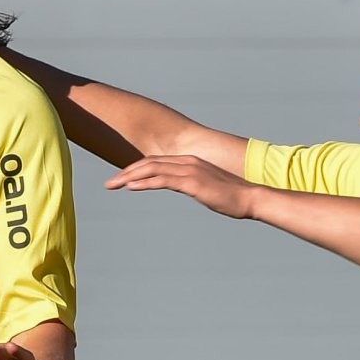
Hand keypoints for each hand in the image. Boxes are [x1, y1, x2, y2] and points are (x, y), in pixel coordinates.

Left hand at [103, 155, 257, 218]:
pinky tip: (130, 187)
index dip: (135, 169)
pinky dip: (145, 183)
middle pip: (149, 163)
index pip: (155, 162)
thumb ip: (192, 184)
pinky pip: (163, 181)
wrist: (250, 198)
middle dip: (126, 172)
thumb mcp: (207, 188)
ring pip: (152, 169)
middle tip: (109, 184)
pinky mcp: (192, 183)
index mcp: (189, 161)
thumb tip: (185, 188)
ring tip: (113, 185)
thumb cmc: (231, 196)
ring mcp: (190, 170)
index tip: (121, 179)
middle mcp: (187, 161)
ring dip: (129, 177)